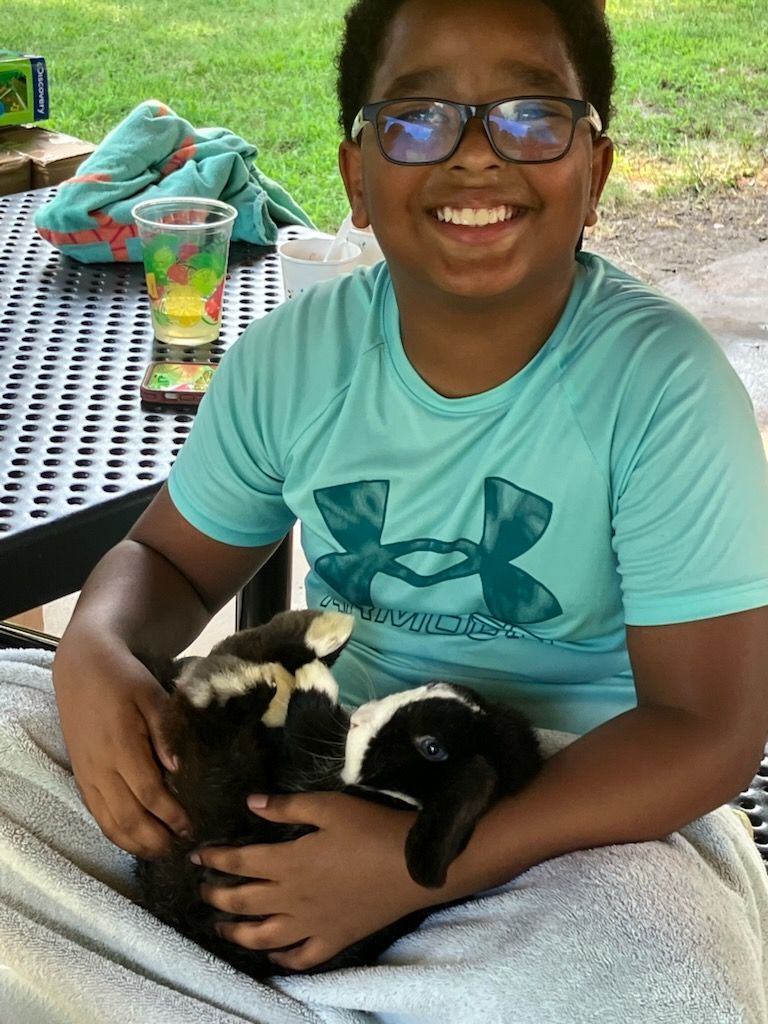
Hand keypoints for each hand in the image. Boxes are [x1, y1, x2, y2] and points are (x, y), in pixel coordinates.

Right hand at [53, 637, 191, 857]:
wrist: (83, 668)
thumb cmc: (124, 678)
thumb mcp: (152, 695)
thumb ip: (166, 732)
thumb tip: (179, 769)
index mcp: (122, 747)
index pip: (149, 793)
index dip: (171, 815)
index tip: (192, 826)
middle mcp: (101, 768)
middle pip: (128, 818)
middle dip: (156, 839)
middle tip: (183, 848)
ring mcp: (88, 775)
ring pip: (109, 823)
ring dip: (136, 844)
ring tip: (163, 853)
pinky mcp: (81, 777)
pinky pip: (97, 815)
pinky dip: (117, 833)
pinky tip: (135, 840)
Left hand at [193, 791, 437, 970]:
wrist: (413, 866)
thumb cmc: (370, 829)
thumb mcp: (329, 806)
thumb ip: (287, 806)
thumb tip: (249, 802)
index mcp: (289, 862)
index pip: (239, 862)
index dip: (213, 859)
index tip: (195, 854)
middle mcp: (292, 899)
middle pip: (242, 902)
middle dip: (215, 895)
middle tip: (201, 889)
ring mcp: (312, 925)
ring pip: (262, 937)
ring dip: (236, 932)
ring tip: (221, 926)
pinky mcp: (334, 940)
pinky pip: (299, 959)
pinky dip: (279, 959)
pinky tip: (271, 953)